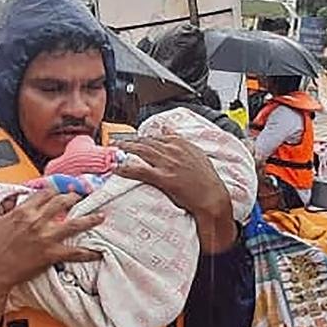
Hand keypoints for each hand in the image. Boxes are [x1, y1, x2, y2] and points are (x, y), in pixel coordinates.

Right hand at [0, 190, 104, 297]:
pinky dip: (88, 253)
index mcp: (23, 211)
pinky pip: (75, 252)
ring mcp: (46, 237)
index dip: (55, 190)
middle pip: (62, 203)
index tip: (61, 190)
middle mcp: (37, 221)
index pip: (45, 194)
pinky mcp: (51, 254)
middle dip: (75, 198)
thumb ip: (5, 206)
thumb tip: (12, 198)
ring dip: (90, 219)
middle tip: (83, 197)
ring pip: (74, 224)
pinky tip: (98, 252)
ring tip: (100, 217)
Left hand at [117, 135, 237, 252]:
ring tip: (114, 149)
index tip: (133, 138)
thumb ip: (180, 141)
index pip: (156, 136)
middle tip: (116, 142)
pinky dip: (126, 168)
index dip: (142, 137)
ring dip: (125, 149)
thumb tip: (166, 129)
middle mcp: (174, 150)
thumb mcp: (196, 154)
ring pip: (141, 151)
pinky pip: (140, 170)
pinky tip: (117, 168)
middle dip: (129, 140)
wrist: (212, 197)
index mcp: (182, 143)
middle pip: (146, 141)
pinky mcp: (164, 177)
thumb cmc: (206, 180)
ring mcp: (168, 163)